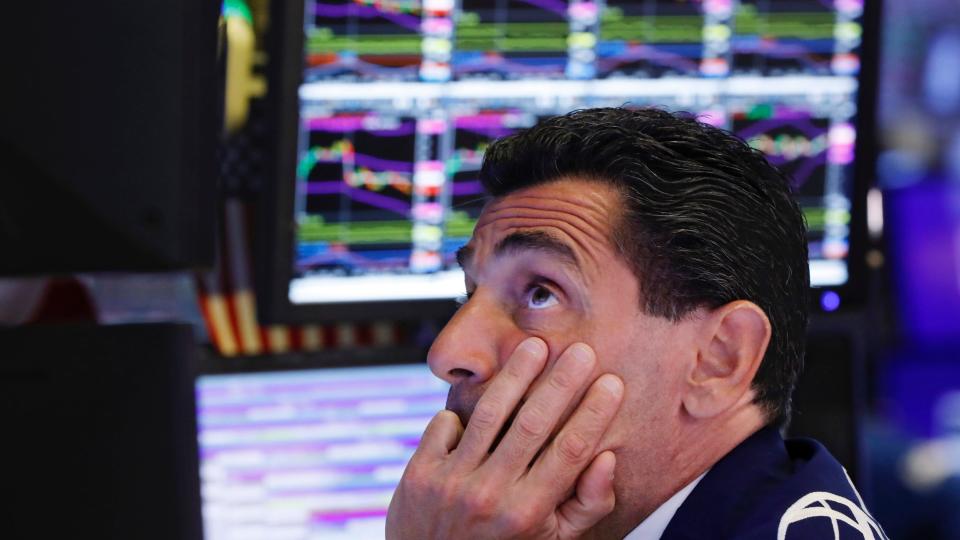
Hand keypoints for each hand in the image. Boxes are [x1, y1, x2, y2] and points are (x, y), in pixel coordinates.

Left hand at [386, 338, 623, 539]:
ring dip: (516, 375)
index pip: (570, 451)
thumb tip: (607, 457)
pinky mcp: (419, 475)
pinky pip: (444, 424)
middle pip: (534, 424)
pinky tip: (480, 396)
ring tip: (536, 346)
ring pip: (489, 414)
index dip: (594, 413)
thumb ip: (586, 504)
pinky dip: (461, 411)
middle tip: (583, 351)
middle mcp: (490, 496)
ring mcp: (451, 484)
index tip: (612, 382)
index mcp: (529, 514)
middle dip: (562, 382)